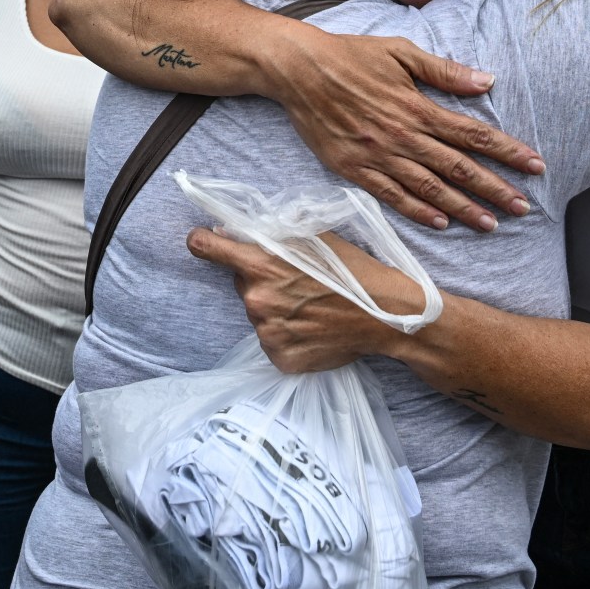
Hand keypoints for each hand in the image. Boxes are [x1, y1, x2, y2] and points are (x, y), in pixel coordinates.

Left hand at [186, 227, 422, 373]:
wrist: (386, 316)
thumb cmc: (352, 270)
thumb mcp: (314, 237)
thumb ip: (272, 232)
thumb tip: (233, 230)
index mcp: (259, 264)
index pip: (204, 247)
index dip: (203, 242)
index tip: (203, 241)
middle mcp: (256, 300)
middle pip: (241, 283)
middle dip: (260, 279)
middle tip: (296, 282)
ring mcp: (266, 333)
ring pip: (258, 313)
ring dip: (275, 308)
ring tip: (311, 307)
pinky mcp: (280, 358)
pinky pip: (273, 340)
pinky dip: (287, 334)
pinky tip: (312, 328)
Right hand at [272, 31, 544, 231]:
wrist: (297, 70)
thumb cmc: (350, 55)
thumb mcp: (400, 51)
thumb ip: (444, 71)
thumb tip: (487, 81)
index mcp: (417, 107)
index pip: (473, 133)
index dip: (507, 151)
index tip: (536, 166)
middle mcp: (403, 136)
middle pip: (458, 168)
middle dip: (495, 188)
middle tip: (523, 208)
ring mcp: (378, 155)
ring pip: (429, 188)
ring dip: (464, 207)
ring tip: (491, 224)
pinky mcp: (354, 168)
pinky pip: (391, 195)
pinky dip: (417, 211)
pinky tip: (441, 222)